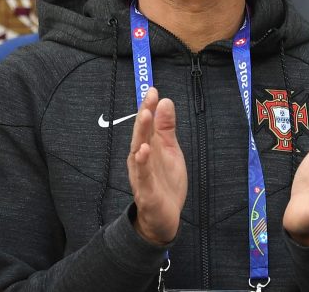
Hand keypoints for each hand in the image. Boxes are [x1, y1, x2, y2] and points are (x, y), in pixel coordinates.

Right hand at [127, 87, 186, 245]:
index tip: (153, 89)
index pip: (146, 124)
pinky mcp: (146, 191)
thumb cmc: (165, 183)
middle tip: (149, 97)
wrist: (163, 218)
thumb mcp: (170, 151)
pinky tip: (142, 150)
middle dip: (144, 114)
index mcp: (147, 146)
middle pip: (140, 133)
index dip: (148, 106)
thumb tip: (165, 102)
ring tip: (145, 116)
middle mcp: (140, 158)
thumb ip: (166, 128)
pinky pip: (143, 175)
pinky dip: (142, 162)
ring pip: (138, 150)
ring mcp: (141, 174)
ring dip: (141, 133)